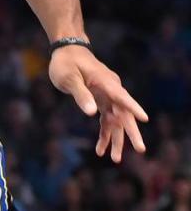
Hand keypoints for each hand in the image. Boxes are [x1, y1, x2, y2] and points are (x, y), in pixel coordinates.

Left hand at [49, 46, 147, 161]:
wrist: (66, 50)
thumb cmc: (66, 62)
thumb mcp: (69, 77)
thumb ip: (80, 94)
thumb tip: (92, 113)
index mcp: (105, 81)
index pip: (121, 95)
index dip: (132, 107)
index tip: (144, 118)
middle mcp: (111, 89)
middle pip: (124, 113)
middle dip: (131, 132)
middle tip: (140, 149)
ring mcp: (108, 95)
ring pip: (116, 121)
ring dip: (116, 139)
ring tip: (115, 159)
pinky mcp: (102, 100)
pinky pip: (107, 120)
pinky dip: (105, 134)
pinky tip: (101, 150)